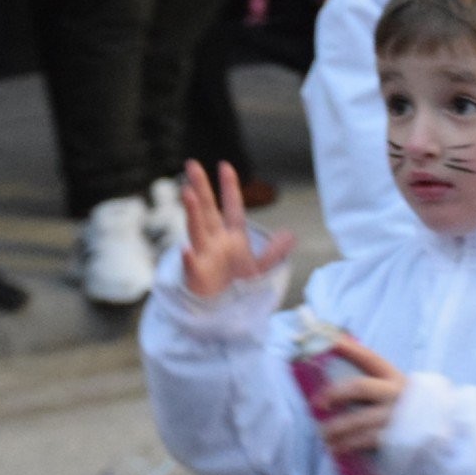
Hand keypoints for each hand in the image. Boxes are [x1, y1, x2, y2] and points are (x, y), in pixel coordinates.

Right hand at [180, 159, 294, 299]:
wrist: (220, 309)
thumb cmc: (235, 287)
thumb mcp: (259, 269)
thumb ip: (274, 252)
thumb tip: (290, 236)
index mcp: (232, 237)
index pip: (232, 209)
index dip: (230, 188)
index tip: (225, 166)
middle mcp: (215, 241)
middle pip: (208, 210)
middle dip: (201, 188)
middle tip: (192, 165)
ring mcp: (204, 255)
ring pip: (197, 230)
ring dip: (193, 213)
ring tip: (187, 193)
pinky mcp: (196, 275)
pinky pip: (192, 265)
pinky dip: (188, 259)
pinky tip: (185, 249)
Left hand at [314, 336, 404, 454]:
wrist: (436, 434)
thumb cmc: (407, 410)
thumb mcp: (395, 391)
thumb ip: (373, 385)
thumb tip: (336, 378)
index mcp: (394, 378)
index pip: (369, 358)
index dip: (349, 349)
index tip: (330, 342)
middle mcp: (395, 394)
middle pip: (359, 387)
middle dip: (334, 393)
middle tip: (317, 403)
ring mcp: (395, 416)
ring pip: (358, 419)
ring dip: (336, 428)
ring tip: (323, 434)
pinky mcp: (395, 438)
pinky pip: (365, 440)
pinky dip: (347, 445)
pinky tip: (337, 448)